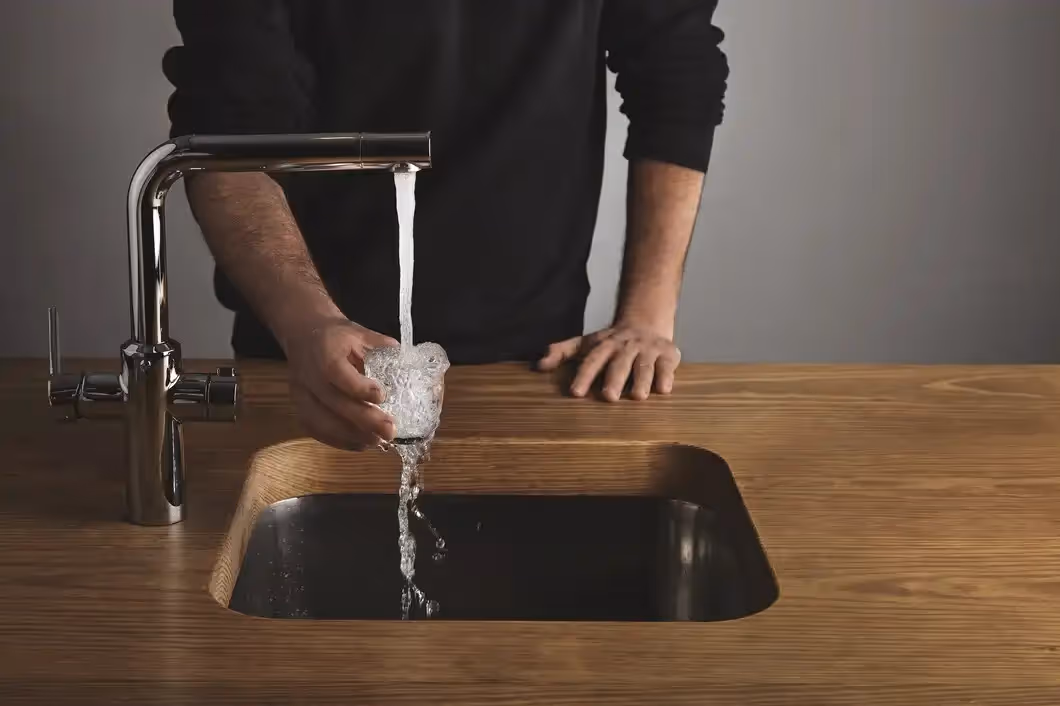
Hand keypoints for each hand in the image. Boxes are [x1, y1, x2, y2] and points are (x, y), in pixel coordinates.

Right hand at [282, 317, 399, 449]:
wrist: (303, 336)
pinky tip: (361, 443)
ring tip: (379, 441)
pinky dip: (340, 441)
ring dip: (353, 435)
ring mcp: (301, 395)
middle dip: (364, 420)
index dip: (358, 388)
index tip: (382, 396)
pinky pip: (317, 430)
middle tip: (390, 430)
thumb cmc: (336, 337)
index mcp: (323, 352)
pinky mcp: (300, 409)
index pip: (336, 373)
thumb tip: (404, 360)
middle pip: (333, 403)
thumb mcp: (359, 332)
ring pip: (323, 422)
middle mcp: (308, 376)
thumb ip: (380, 346)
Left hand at [537, 324, 681, 401]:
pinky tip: (664, 389)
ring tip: (637, 397)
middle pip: (618, 364)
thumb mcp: (585, 343)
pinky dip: (666, 376)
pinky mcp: (667, 354)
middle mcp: (625, 347)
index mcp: (604, 346)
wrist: (646, 321)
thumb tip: (538, 365)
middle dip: (614, 379)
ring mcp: (647, 350)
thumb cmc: (611, 341)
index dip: (583, 376)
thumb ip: (562, 352)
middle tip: (609, 397)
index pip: (591, 362)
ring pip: (644, 366)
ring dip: (641, 381)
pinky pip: (666, 365)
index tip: (575, 392)